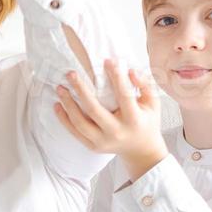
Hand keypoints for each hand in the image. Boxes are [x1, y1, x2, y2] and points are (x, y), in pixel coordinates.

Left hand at [54, 59, 166, 179]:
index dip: (116, 77)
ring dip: (67, 104)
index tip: (107, 61)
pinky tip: (58, 105)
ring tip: (60, 87)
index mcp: (134, 120)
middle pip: (93, 109)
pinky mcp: (93, 146)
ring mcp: (102, 142)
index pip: (124, 96)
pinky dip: (63, 118)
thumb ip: (145, 84)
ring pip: (79, 122)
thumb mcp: (153, 103)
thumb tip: (130, 70)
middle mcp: (117, 132)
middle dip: (80, 89)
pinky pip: (74, 132)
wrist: (141, 150)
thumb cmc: (147, 121)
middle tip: (71, 73)